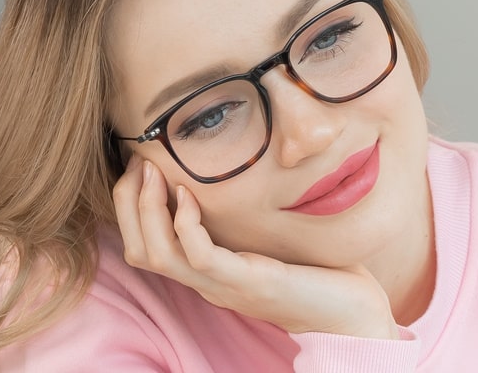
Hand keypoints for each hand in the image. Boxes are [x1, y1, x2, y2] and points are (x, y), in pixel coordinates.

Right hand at [112, 155, 399, 339]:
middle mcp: (206, 281)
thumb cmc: (314, 272)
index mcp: (206, 273)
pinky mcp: (249, 281)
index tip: (140, 165)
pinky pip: (199, 256)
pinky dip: (186, 223)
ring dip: (147, 209)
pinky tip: (189, 195)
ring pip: (156, 254)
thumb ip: (241, 220)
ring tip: (153, 172)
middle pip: (138, 250)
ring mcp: (224, 284)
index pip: (142, 246)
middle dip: (128, 202)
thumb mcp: (266, 240)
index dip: (130, 205)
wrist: (349, 313)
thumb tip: (228, 178)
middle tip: (138, 163)